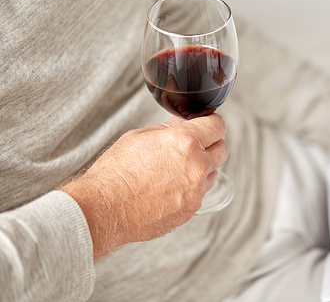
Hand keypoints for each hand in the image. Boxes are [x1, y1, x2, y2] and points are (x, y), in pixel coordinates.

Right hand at [62, 113, 228, 260]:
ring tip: (175, 170)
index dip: (210, 123)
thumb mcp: (140, 136)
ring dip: (202, 169)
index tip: (205, 125)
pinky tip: (169, 188)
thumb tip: (182, 122)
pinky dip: (191, 189)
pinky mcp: (191, 210)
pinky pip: (200, 194)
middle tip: (193, 146)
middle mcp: (197, 167)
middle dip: (211, 144)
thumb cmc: (116, 172)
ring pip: (212, 173)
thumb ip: (169, 128)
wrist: (104, 209)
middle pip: (223, 149)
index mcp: (186, 142)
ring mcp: (196, 191)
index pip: (218, 125)